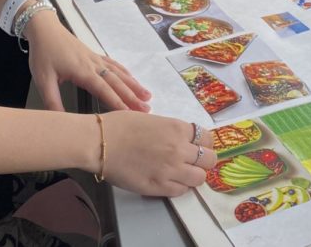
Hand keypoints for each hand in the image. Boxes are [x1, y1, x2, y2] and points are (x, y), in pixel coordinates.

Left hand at [26, 11, 151, 112]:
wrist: (44, 29)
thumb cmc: (43, 53)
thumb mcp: (42, 80)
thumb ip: (52, 101)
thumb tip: (61, 122)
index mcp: (82, 71)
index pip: (104, 90)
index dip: (118, 103)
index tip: (131, 115)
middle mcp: (93, 65)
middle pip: (116, 82)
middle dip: (132, 96)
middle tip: (147, 109)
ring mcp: (95, 58)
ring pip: (118, 73)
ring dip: (133, 85)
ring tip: (147, 96)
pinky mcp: (93, 55)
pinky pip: (113, 64)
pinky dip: (125, 72)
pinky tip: (132, 78)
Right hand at [101, 112, 215, 196]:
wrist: (100, 143)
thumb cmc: (121, 125)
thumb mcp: (152, 119)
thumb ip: (170, 130)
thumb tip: (180, 138)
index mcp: (177, 129)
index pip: (206, 138)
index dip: (204, 143)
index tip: (198, 146)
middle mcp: (179, 149)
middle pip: (209, 159)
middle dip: (204, 160)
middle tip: (193, 161)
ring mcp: (170, 170)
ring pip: (200, 178)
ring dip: (194, 175)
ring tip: (183, 173)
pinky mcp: (159, 187)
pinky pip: (182, 191)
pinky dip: (180, 187)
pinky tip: (171, 181)